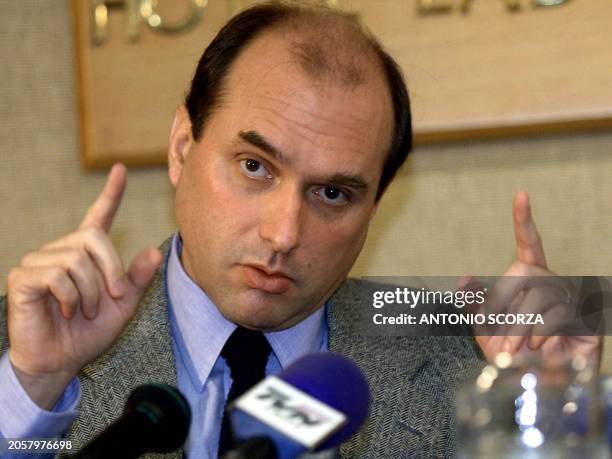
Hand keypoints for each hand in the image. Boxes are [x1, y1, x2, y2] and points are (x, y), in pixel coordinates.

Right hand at [6, 164, 161, 408]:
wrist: (60, 361)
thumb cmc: (88, 333)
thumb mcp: (123, 306)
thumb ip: (137, 280)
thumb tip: (155, 251)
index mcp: (86, 255)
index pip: (98, 217)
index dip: (111, 194)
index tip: (120, 170)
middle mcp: (62, 251)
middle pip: (93, 238)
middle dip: (111, 270)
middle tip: (113, 297)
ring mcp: (40, 262)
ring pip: (77, 259)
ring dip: (90, 292)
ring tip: (82, 310)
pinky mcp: (23, 277)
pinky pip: (57, 275)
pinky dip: (70, 297)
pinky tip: (66, 311)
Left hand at [473, 192, 600, 364]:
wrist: (535, 386)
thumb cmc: (510, 357)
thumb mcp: (485, 330)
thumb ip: (474, 304)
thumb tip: (465, 276)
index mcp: (529, 281)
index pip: (528, 244)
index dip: (524, 221)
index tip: (520, 195)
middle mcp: (552, 284)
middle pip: (524, 270)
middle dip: (504, 302)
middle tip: (499, 334)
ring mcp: (571, 299)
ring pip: (539, 293)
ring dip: (519, 324)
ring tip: (513, 347)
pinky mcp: (587, 319)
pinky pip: (557, 314)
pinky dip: (538, 332)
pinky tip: (534, 348)